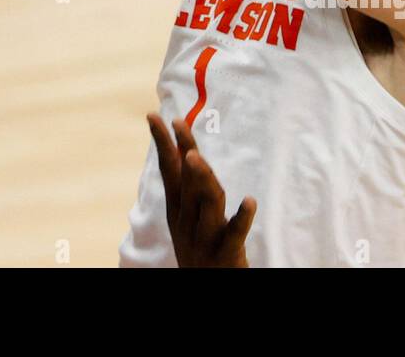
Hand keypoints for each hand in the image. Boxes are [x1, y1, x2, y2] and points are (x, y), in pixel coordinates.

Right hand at [149, 113, 255, 267]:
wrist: (205, 289)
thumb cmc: (199, 248)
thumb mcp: (186, 218)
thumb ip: (187, 188)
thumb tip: (184, 150)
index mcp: (177, 210)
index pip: (169, 170)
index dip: (163, 143)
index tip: (154, 115)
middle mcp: (186, 222)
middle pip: (186, 182)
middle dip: (182, 153)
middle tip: (179, 125)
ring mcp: (204, 239)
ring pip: (205, 204)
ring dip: (202, 180)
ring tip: (198, 158)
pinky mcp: (225, 255)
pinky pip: (234, 233)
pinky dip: (241, 217)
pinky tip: (250, 201)